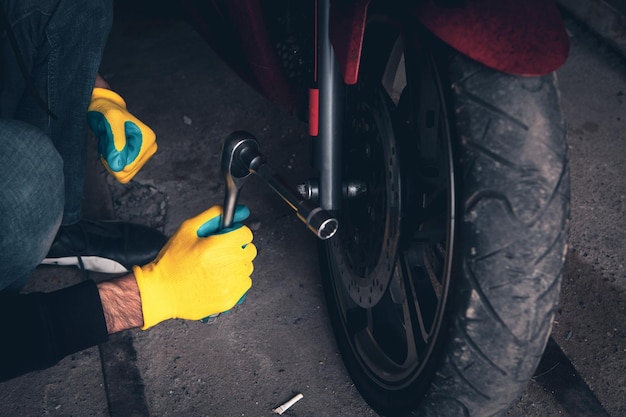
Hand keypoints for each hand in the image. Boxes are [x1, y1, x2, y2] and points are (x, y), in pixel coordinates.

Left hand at [87, 87, 156, 183]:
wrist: (104, 109)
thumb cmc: (108, 111)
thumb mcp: (112, 120)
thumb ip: (116, 143)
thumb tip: (118, 166)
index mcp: (148, 140)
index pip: (128, 166)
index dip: (113, 156)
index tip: (109, 138)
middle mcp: (149, 149)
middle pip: (125, 172)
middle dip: (111, 159)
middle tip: (107, 141)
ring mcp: (143, 156)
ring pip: (122, 174)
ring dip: (110, 160)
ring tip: (109, 143)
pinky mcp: (136, 160)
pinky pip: (120, 173)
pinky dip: (110, 162)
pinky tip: (110, 148)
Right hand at [132, 205, 255, 328]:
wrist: (161, 292)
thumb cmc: (171, 261)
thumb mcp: (188, 229)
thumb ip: (215, 215)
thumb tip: (241, 210)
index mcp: (213, 247)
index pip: (245, 234)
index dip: (236, 233)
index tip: (228, 238)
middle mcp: (223, 266)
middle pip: (249, 250)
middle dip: (237, 248)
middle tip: (220, 253)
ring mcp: (227, 285)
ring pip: (247, 267)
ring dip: (236, 265)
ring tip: (217, 268)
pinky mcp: (228, 300)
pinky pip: (245, 284)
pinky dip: (236, 281)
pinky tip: (219, 280)